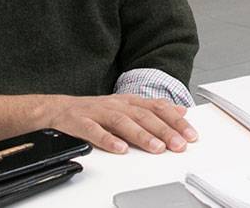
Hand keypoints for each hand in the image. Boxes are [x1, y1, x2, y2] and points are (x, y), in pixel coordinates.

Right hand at [42, 93, 198, 154]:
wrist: (58, 109)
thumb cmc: (95, 111)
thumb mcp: (127, 106)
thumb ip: (154, 109)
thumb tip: (181, 110)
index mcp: (129, 101)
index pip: (158, 108)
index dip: (176, 121)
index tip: (191, 134)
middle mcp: (117, 105)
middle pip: (144, 116)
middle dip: (164, 131)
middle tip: (179, 144)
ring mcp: (99, 113)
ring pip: (123, 123)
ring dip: (141, 136)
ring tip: (157, 148)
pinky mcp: (81, 122)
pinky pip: (95, 131)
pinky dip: (108, 140)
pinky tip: (120, 149)